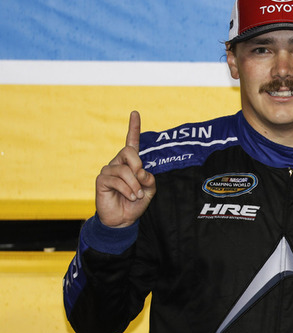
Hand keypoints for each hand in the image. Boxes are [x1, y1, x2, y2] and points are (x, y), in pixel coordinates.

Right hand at [95, 111, 156, 227]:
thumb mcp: (149, 190)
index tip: (135, 113)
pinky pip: (117, 180)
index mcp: (130, 163)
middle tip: (140, 180)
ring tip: (136, 195)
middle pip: (128, 151)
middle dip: (138, 165)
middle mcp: (118, 163)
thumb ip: (149, 179)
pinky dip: (128, 190)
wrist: (123, 219)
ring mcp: (108, 171)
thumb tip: (140, 171)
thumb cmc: (136, 203)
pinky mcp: (101, 180)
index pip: (131, 142)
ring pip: (125, 170)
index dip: (133, 127)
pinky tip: (130, 197)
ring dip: (135, 185)